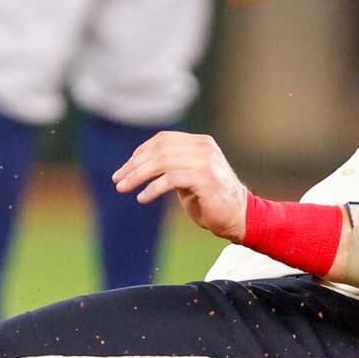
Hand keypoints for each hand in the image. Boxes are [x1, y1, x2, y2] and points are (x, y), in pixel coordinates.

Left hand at [110, 130, 250, 240]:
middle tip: (118, 180)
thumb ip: (171, 166)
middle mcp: (203, 147)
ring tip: (123, 188)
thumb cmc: (211, 199)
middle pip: (159, 149)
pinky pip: (170, 179)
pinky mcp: (205, 178)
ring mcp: (206, 161)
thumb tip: (138, 165)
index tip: (123, 170)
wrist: (240, 217)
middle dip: (133, 165)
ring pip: (161, 162)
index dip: (139, 153)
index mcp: (199, 142)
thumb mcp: (189, 176)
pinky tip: (142, 198)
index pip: (162, 140)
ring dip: (137, 176)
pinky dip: (152, 188)